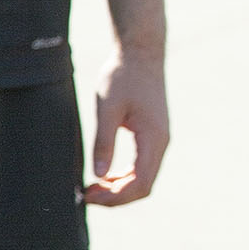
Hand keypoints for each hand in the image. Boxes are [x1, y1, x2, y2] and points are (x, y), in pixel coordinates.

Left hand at [86, 42, 168, 205]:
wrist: (141, 52)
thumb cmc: (123, 75)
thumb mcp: (108, 108)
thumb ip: (104, 142)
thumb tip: (99, 175)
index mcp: (153, 138)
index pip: (140, 183)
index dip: (115, 197)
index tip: (88, 196)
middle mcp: (161, 142)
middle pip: (144, 185)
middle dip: (116, 197)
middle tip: (87, 195)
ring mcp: (159, 139)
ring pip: (144, 178)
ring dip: (120, 188)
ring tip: (93, 187)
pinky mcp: (153, 134)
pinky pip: (143, 165)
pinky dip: (125, 176)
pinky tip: (106, 174)